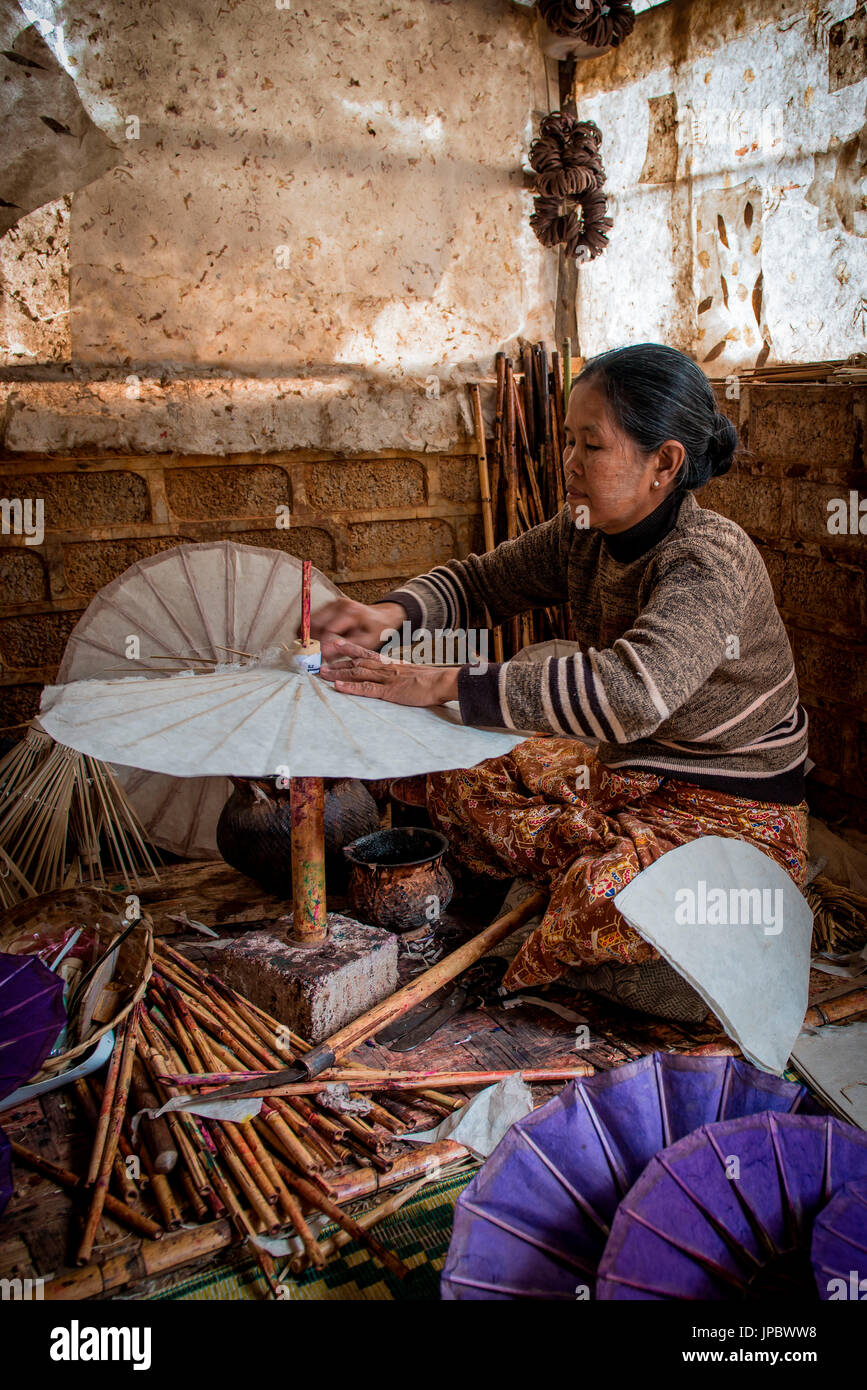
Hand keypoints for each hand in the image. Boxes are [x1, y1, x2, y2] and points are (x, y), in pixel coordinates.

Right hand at [309, 597, 405, 649]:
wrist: (381, 617)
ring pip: (311, 620)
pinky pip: (314, 618)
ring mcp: (333, 603)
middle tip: (312, 654)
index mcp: (351, 612)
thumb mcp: (367, 642)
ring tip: (313, 649)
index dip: (321, 645)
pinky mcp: (329, 606)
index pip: (328, 630)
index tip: (320, 657)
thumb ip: (346, 648)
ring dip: (309, 635)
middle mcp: (340, 605)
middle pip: (315, 623)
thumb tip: (324, 653)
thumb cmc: (377, 631)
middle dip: (311, 640)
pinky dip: (312, 630)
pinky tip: (316, 641)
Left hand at [320, 637, 460, 706]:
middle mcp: (385, 668)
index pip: (366, 653)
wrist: (442, 681)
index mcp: (390, 663)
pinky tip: (338, 687)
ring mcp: (386, 679)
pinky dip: (351, 687)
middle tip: (320, 662)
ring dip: (339, 673)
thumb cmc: (430, 680)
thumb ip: (398, 674)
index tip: (336, 644)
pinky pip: (366, 689)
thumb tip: (393, 677)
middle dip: (337, 662)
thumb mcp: (411, 673)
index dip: (349, 648)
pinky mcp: (389, 692)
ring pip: (357, 673)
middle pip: (357, 662)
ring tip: (323, 673)